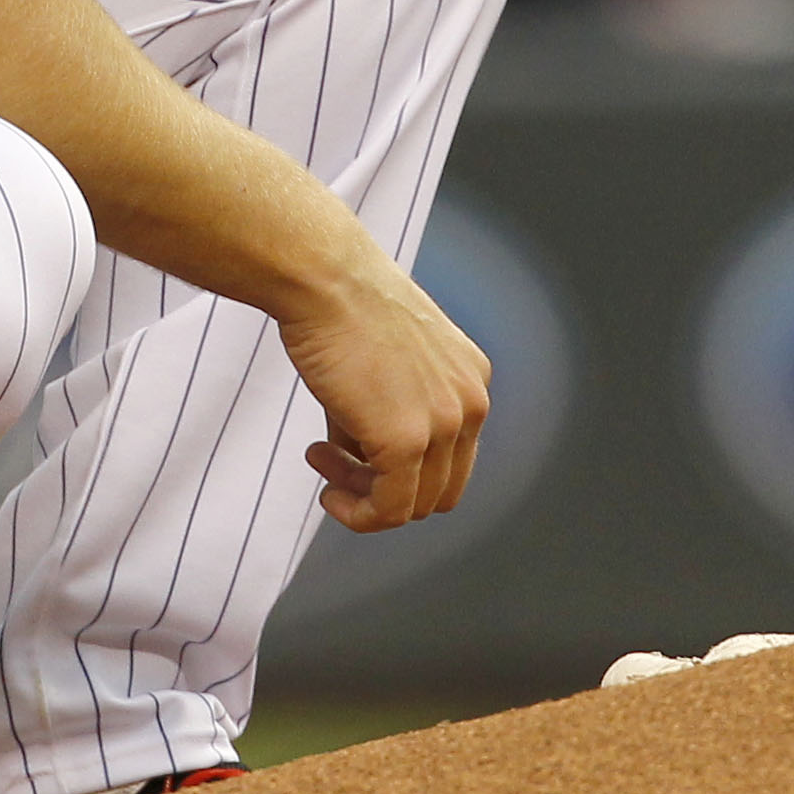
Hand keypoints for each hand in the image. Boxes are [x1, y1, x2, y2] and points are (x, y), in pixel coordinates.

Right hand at [269, 253, 489, 532]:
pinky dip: (358, 515)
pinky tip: (327, 490)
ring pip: (414, 505)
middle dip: (384, 489)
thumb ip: (384, 414)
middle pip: (440, 489)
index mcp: (470, 379)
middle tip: (334, 466)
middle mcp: (471, 403)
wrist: (325, 278)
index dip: (402, 468)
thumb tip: (359, 462)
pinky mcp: (407, 442)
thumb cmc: (341, 306)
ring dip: (362, 499)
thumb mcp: (381, 364)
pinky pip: (390, 511)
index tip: (353, 453)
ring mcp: (444, 425)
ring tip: (322, 466)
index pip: (452, 457)